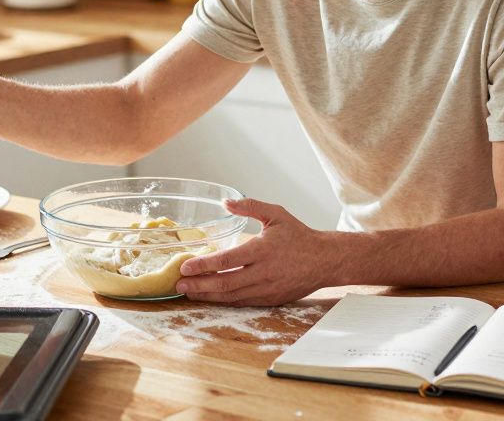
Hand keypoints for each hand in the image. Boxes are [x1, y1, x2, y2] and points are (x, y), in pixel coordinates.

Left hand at [175, 198, 328, 306]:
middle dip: (199, 285)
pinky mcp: (270, 299)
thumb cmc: (299, 235)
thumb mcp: (276, 214)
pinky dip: (224, 300)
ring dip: (208, 296)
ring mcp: (267, 289)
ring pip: (232, 296)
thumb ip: (250, 206)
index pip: (227, 260)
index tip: (185, 266)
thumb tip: (225, 201)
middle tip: (178, 284)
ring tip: (188, 293)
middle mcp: (263, 272)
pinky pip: (242, 302)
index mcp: (263, 250)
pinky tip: (210, 297)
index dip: (204, 265)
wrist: (325, 260)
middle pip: (225, 283)